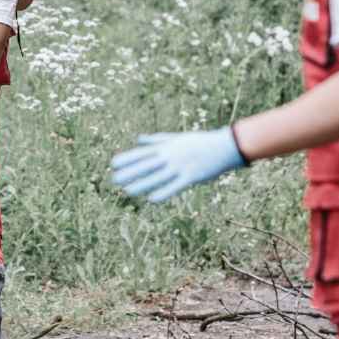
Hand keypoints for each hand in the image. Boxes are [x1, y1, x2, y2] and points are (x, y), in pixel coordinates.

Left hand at [109, 127, 247, 202]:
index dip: (128, 158)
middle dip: (130, 173)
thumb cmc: (199, 142)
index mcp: (167, 147)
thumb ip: (156, 140)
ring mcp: (181, 166)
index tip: (113, 164)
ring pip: (158, 177)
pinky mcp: (192, 177)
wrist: (225, 146)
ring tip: (127, 192)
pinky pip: (176, 186)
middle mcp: (171, 156)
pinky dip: (164, 192)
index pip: (143, 153)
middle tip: (114, 180)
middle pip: (147, 165)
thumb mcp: (176, 138)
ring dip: (142, 185)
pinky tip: (152, 199)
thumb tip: (138, 139)